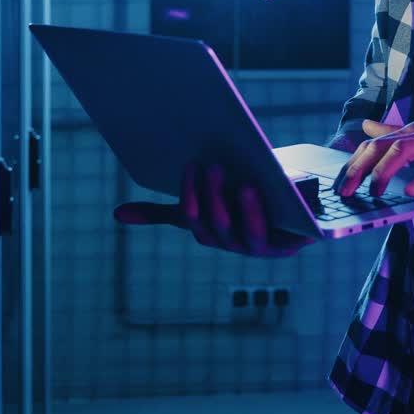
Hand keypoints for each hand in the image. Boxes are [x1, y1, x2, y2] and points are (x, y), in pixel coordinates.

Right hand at [113, 162, 315, 256]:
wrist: (296, 198)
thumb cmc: (243, 195)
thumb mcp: (205, 197)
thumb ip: (166, 210)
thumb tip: (116, 215)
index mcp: (212, 233)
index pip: (195, 220)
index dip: (191, 196)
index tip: (191, 165)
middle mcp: (235, 244)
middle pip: (220, 226)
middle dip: (215, 197)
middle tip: (215, 166)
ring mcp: (265, 248)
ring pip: (249, 236)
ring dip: (246, 211)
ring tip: (245, 184)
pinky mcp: (294, 245)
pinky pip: (284, 238)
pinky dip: (282, 223)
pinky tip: (282, 203)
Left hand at [335, 117, 413, 197]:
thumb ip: (396, 131)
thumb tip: (367, 127)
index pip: (374, 144)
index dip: (352, 162)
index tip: (337, 183)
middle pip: (382, 146)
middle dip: (358, 168)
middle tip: (344, 191)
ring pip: (404, 152)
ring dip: (384, 172)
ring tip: (374, 191)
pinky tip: (412, 192)